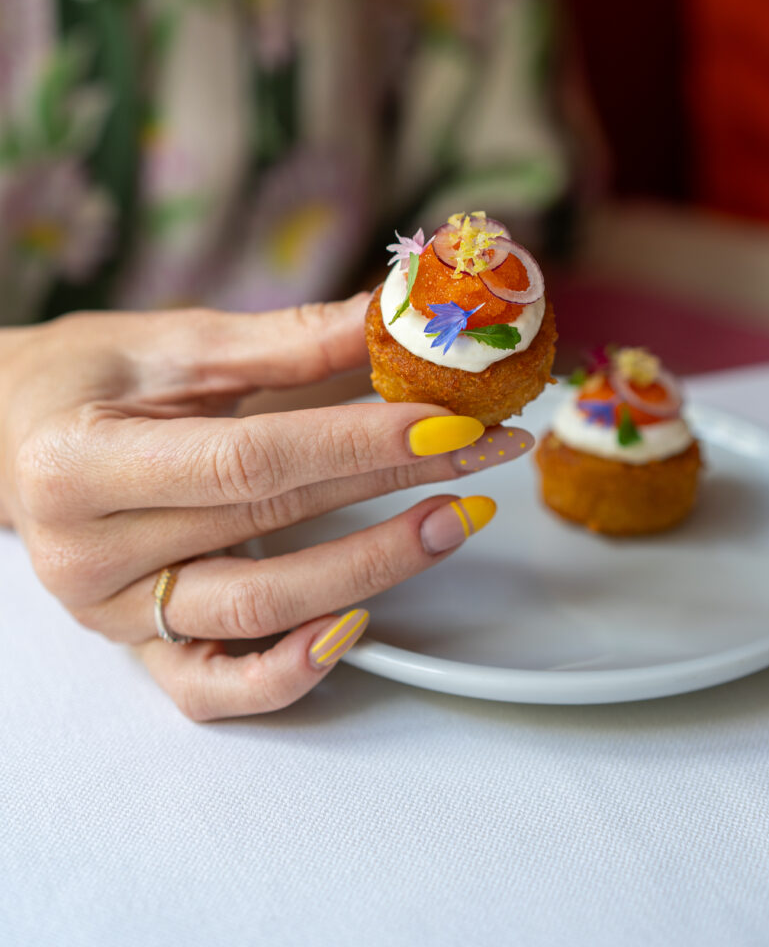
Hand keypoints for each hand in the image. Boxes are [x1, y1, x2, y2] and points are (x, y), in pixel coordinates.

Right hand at [0, 296, 532, 719]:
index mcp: (79, 463)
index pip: (248, 458)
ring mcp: (111, 613)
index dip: (357, 441)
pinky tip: (358, 627)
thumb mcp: (175, 343)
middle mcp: (86, 554)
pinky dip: (288, 672)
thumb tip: (396, 318)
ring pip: (258, 611)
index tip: (446, 417)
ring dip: (372, 567)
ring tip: (456, 518)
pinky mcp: (135, 647)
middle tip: (485, 450)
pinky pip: (214, 687)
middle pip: (270, 522)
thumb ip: (287, 342)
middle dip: (395, 482)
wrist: (9, 434)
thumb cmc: (80, 378)